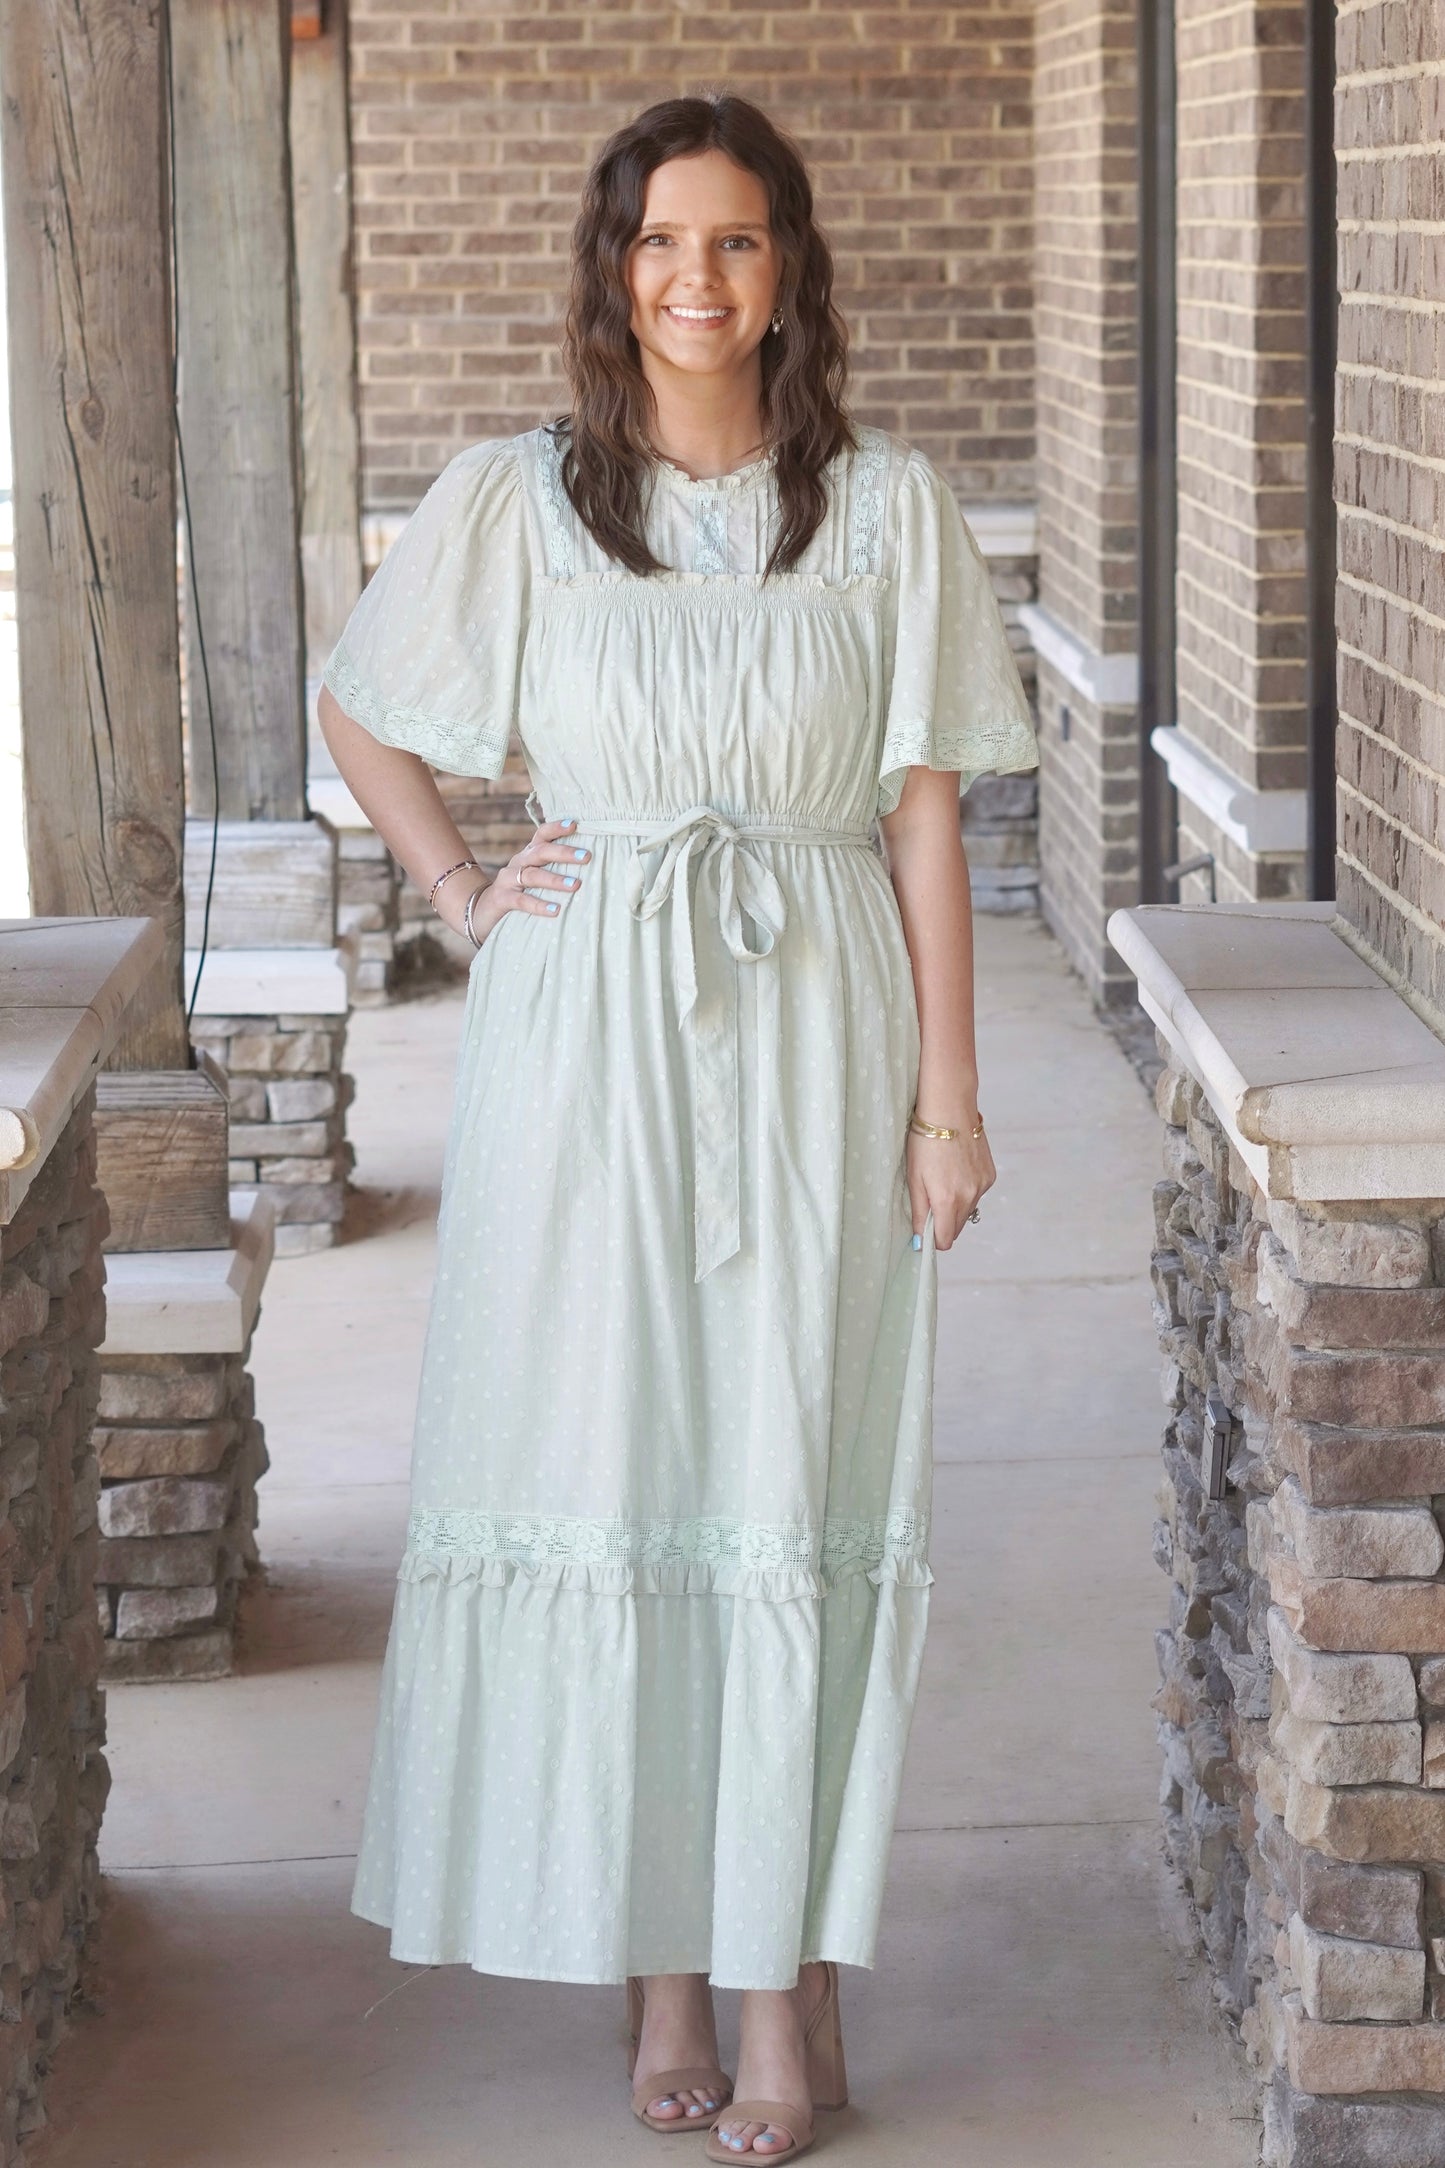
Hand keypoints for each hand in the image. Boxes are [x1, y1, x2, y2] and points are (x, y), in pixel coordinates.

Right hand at [443, 819, 591, 943]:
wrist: (481, 913)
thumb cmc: (520, 894)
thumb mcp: (536, 879)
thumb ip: (555, 871)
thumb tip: (591, 868)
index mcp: (528, 855)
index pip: (542, 835)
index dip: (556, 828)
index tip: (576, 825)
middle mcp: (518, 863)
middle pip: (540, 852)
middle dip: (563, 853)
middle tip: (586, 856)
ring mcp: (508, 880)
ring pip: (532, 875)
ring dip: (555, 879)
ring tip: (576, 885)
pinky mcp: (501, 899)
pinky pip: (521, 900)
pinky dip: (539, 905)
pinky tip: (556, 910)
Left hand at [906, 1124, 994, 1249]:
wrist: (950, 1109)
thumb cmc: (925, 1141)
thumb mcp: (914, 1177)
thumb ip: (919, 1212)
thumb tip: (921, 1241)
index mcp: (948, 1201)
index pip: (945, 1240)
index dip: (933, 1238)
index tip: (924, 1228)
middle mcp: (970, 1197)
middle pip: (957, 1228)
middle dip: (943, 1221)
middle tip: (930, 1198)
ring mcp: (982, 1186)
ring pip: (967, 1211)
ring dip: (955, 1205)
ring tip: (943, 1178)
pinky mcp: (990, 1175)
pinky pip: (977, 1194)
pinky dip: (966, 1189)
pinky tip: (957, 1169)